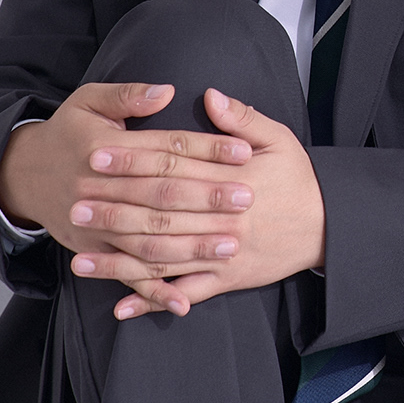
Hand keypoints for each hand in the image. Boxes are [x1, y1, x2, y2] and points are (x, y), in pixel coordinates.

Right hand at [0, 82, 255, 278]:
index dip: (206, 148)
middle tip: (247, 197)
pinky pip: (126, 274)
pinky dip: (153, 292)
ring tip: (230, 245)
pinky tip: (183, 302)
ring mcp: (96, 227)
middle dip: (207, 197)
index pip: (166, 149)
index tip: (244, 150)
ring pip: (150, 240)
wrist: (24, 174)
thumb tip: (166, 90)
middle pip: (162, 195)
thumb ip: (128, 96)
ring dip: (190, 246)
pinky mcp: (93, 251)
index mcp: (104, 149)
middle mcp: (100, 191)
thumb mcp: (89, 101)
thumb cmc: (68, 132)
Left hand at [68, 89, 326, 319]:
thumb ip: (242, 118)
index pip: (173, 166)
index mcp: (232, 178)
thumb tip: (209, 96)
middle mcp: (223, 219)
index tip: (97, 155)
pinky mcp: (228, 279)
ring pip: (165, 258)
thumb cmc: (300, 179)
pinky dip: (154, 300)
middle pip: (160, 213)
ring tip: (80, 258)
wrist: (329, 225)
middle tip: (74, 205)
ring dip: (120, 260)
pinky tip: (121, 306)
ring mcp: (223, 253)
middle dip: (115, 210)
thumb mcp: (279, 139)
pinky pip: (185, 292)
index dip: (133, 160)